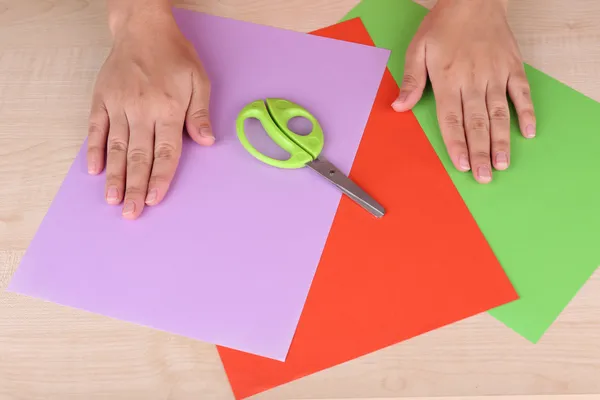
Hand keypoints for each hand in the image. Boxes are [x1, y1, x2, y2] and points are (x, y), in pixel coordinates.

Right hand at [87, 6, 213, 218]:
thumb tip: (207, 142)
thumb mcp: (199, 80)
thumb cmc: (175, 55)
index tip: (156, 200)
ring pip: (116, 148)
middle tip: (131, 213)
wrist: (142, 27)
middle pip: (140, 157)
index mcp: (168, 109)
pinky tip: (94, 171)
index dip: (161, 178)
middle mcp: (141, 111)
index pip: (166, 152)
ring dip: (115, 176)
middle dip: (136, 188)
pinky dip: (93, 150)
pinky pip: (95, 129)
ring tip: (113, 201)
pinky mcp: (101, 99)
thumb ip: (200, 113)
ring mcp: (118, 106)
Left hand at [392, 0, 535, 183]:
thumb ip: (411, 81)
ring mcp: (495, 75)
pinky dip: (526, 113)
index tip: (462, 165)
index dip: (457, 144)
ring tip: (503, 163)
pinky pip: (521, 93)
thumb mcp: (417, 49)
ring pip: (499, 113)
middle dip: (480, 152)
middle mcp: (473, 81)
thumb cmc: (443, 26)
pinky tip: (528, 132)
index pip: (452, 120)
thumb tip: (399, 107)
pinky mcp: (512, 67)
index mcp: (448, 80)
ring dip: (502, 140)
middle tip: (485, 176)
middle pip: (477, 123)